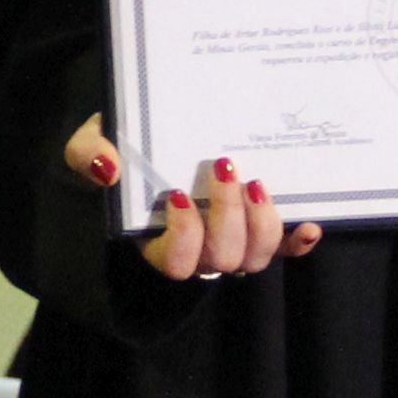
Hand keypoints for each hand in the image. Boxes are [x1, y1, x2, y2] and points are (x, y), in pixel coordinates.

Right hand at [68, 116, 321, 279]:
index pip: (174, 262)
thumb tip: (107, 168)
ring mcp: (233, 242)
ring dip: (263, 224)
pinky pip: (284, 249)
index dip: (183, 236)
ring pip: (256, 258)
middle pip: (223, 259)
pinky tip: (311, 225)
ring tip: (256, 183)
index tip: (178, 194)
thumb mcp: (91, 142)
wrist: (151, 134)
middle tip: (224, 166)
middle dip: (228, 216)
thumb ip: (87, 153)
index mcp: (154, 241)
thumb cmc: (121, 145)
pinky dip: (298, 242)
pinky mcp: (258, 229)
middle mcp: (198, 251)